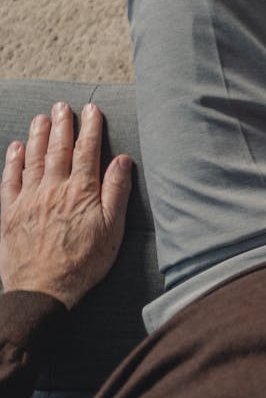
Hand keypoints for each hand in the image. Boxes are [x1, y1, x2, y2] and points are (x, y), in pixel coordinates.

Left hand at [1, 103, 132, 309]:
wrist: (43, 291)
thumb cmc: (84, 263)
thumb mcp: (113, 229)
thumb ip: (117, 191)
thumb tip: (122, 160)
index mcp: (81, 192)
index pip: (87, 151)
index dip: (89, 128)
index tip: (91, 110)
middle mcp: (53, 190)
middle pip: (58, 150)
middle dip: (62, 125)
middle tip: (63, 106)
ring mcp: (28, 200)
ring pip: (33, 159)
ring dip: (38, 136)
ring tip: (42, 117)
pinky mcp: (9, 213)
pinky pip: (9, 180)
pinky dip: (13, 161)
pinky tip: (16, 148)